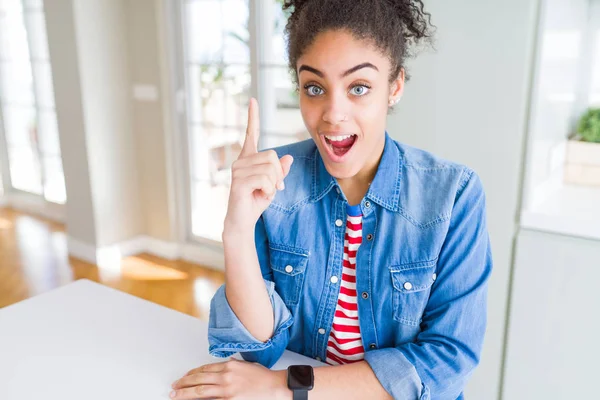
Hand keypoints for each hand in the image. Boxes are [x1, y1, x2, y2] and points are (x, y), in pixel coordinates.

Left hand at [170, 358, 290, 399]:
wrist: (276, 386)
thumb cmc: (264, 377)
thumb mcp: (247, 366)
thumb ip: (234, 366)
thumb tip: (224, 365)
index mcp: (229, 365)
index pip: (204, 369)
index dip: (191, 374)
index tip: (184, 377)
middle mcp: (226, 376)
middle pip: (199, 379)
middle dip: (184, 383)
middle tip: (174, 387)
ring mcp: (227, 389)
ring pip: (200, 391)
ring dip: (185, 393)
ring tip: (175, 395)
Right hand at [224, 98, 293, 233]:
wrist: (243, 220)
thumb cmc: (256, 201)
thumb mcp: (273, 184)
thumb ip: (279, 171)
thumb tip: (288, 157)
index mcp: (248, 158)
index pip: (251, 134)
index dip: (253, 117)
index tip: (252, 100)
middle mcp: (241, 160)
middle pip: (272, 156)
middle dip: (278, 174)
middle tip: (272, 188)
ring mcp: (237, 170)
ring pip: (270, 168)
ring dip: (274, 184)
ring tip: (263, 192)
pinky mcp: (238, 181)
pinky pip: (265, 179)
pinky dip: (269, 190)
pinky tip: (259, 195)